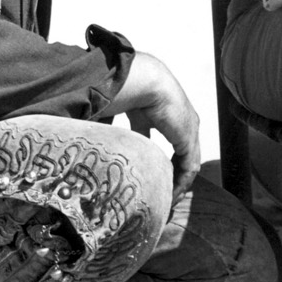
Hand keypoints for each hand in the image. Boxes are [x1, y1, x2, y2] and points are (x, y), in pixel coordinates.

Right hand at [109, 50, 201, 196]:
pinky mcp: (189, 139)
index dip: (156, 157)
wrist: (144, 82)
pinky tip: (169, 194)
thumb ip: (111, 124)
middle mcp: (179, 121)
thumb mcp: (119, 110)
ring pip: (186, 163)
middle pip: (179, 152)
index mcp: (162, 110)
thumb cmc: (127, 90)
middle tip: (159, 194)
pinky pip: (189, 167)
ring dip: (176, 182)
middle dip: (170, 173)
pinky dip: (180, 182)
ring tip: (164, 199)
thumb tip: (92, 136)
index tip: (147, 174)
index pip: (164, 137)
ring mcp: (187, 130)